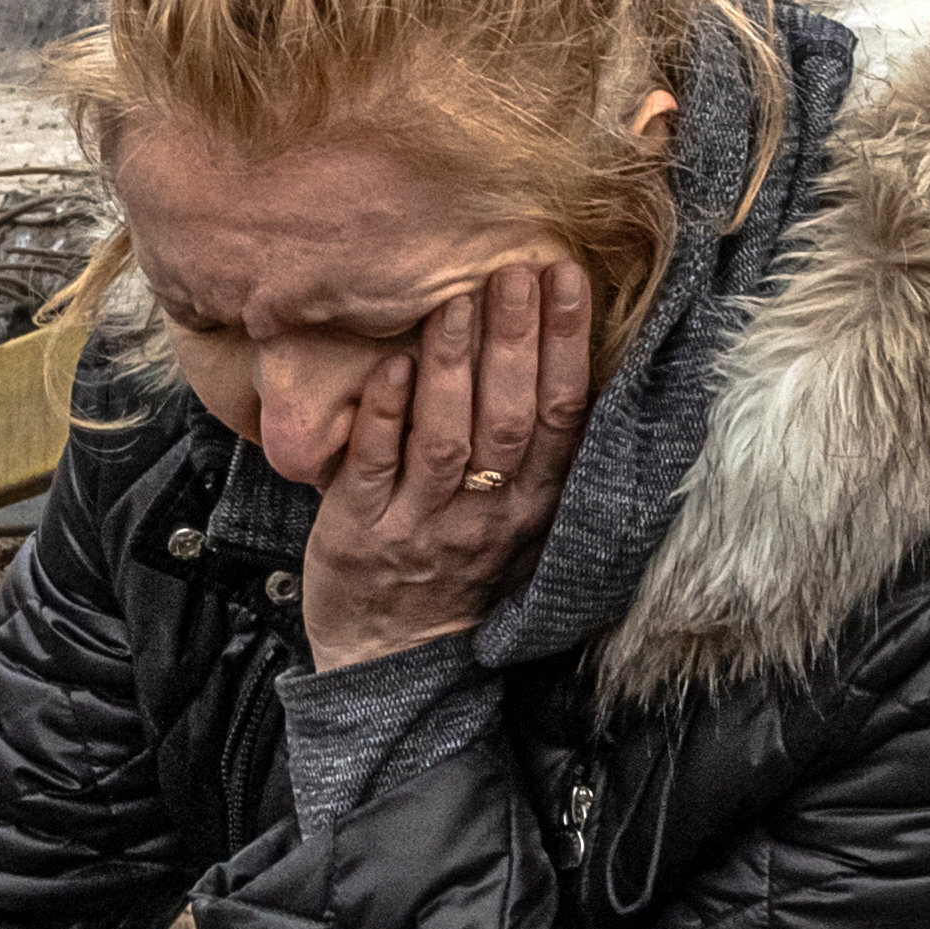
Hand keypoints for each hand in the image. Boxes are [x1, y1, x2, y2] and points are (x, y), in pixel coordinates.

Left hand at [295, 256, 594, 672]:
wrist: (394, 660)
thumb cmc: (459, 570)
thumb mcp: (520, 520)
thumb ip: (539, 451)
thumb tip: (554, 346)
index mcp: (534, 507)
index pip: (563, 417)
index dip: (568, 347)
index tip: (569, 279)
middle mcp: (487, 516)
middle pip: (511, 420)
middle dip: (517, 340)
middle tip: (518, 268)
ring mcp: (423, 527)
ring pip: (446, 441)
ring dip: (454, 368)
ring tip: (456, 300)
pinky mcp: (361, 536)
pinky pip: (375, 470)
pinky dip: (386, 416)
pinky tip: (393, 366)